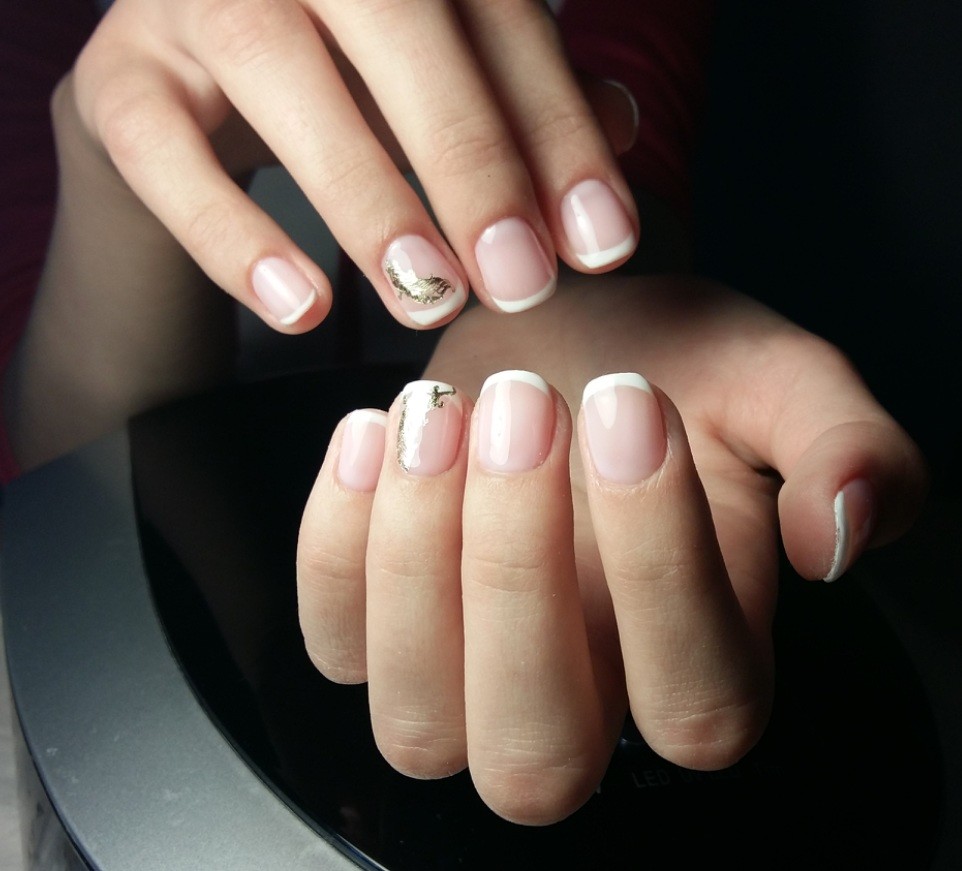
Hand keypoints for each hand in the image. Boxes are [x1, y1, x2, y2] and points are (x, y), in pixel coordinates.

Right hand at [67, 0, 638, 330]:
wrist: (190, 89)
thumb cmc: (345, 88)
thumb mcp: (440, 91)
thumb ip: (521, 101)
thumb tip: (621, 125)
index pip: (499, 19)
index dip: (558, 132)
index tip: (602, 243)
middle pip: (400, 25)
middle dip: (471, 161)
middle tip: (521, 281)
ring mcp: (197, 0)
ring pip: (280, 76)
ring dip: (367, 199)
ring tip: (430, 298)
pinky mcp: (120, 78)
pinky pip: (160, 148)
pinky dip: (232, 232)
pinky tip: (304, 308)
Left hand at [295, 275, 927, 823]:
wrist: (561, 331)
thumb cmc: (670, 364)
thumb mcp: (778, 385)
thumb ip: (845, 451)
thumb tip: (844, 532)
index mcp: (699, 667)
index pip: (693, 696)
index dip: (661, 564)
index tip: (633, 404)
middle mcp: (577, 705)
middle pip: (538, 748)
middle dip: (520, 578)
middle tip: (528, 409)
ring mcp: (460, 686)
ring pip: (419, 723)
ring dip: (418, 564)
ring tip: (440, 414)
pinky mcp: (373, 635)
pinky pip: (333, 639)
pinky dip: (333, 541)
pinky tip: (374, 429)